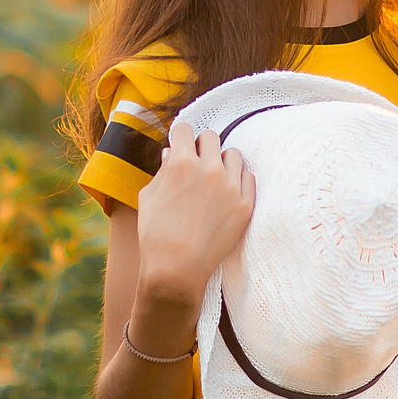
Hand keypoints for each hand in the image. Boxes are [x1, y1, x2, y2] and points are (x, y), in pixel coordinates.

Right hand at [134, 116, 255, 309]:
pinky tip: (227, 190)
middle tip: (197, 161)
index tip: (181, 145)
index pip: (185, 129)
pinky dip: (238, 179)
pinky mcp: (245, 205)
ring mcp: (230, 187)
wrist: (177, 269)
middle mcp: (209, 169)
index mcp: (181, 163)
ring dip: (222, 160)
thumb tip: (172, 153)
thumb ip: (163, 170)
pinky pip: (248, 177)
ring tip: (214, 177)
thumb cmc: (156, 235)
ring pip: (233, 154)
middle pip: (211, 137)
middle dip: (201, 146)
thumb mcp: (149, 197)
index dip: (180, 137)